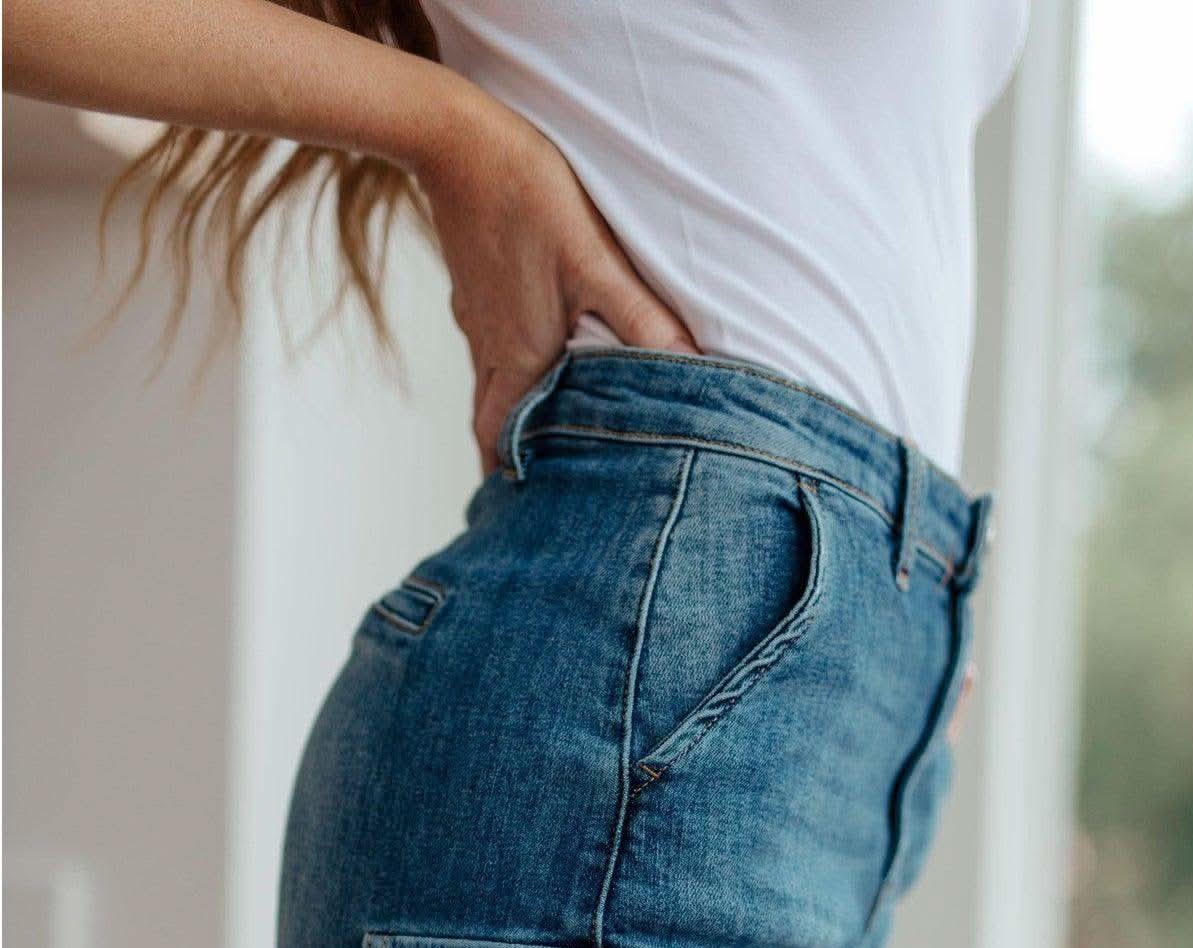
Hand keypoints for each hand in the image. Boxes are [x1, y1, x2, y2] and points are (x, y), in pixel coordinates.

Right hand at [415, 83, 695, 472]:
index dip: (509, 483)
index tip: (519, 521)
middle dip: (508, 463)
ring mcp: (479, 321)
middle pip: (492, 426)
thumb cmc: (529, 197)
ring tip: (541, 441)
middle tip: (528, 495)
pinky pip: (492, 350)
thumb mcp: (597, 262)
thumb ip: (643, 320)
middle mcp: (491, 350)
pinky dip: (510, 374)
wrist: (456, 137)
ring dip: (512, 419)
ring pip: (492, 389)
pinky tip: (536, 363)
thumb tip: (692, 369)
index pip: (501, 444)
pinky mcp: (477, 291)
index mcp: (519, 358)